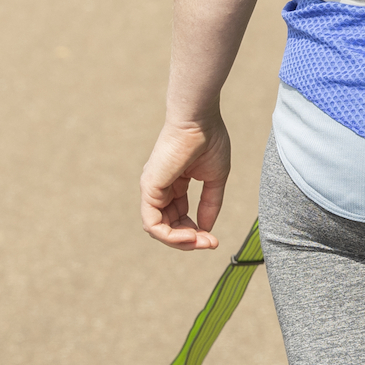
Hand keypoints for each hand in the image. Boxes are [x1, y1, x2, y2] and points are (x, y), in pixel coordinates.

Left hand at [140, 116, 230, 249]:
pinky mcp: (149, 188)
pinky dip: (170, 236)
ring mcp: (152, 189)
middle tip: (209, 244)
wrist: (199, 120)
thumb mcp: (215, 179)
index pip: (180, 217)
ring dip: (180, 242)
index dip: (196, 232)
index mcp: (174, 184)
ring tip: (201, 241)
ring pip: (158, 230)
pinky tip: (191, 234)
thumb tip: (207, 229)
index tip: (214, 239)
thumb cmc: (209, 140)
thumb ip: (210, 204)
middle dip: (189, 240)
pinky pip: (152, 224)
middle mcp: (160, 188)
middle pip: (168, 226)